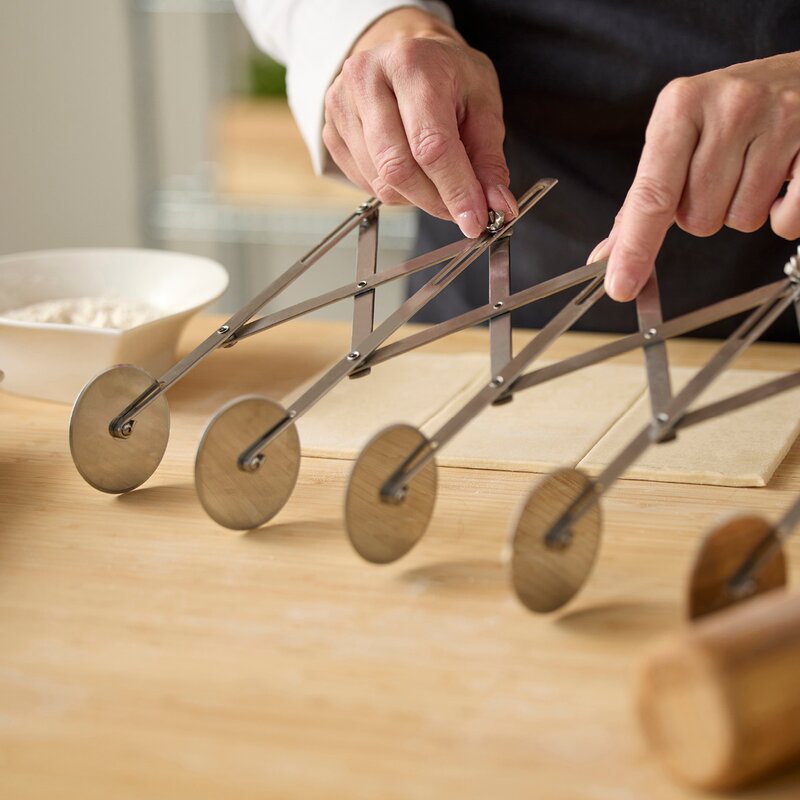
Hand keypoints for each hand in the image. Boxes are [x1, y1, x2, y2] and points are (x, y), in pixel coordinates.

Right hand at [323, 8, 516, 238]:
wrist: (406, 53)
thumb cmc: (447, 75)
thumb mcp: (482, 103)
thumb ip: (488, 158)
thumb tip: (496, 205)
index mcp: (412, 64)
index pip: (431, 145)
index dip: (455, 190)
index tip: (475, 220)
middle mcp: (368, 79)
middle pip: (398, 168)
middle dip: (436, 201)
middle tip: (460, 211)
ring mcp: (341, 106)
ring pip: (381, 183)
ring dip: (417, 198)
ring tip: (438, 181)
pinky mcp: (330, 131)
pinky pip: (366, 183)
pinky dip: (396, 191)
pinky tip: (412, 170)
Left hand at [599, 52, 799, 300]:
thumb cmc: (731, 112)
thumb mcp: (679, 136)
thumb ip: (643, 199)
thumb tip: (607, 257)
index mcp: (681, 106)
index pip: (651, 194)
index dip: (635, 247)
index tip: (621, 285)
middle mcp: (730, 107)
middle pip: (697, 218)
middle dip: (704, 212)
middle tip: (722, 175)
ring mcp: (781, 119)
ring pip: (740, 220)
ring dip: (743, 210)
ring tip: (755, 169)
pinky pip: (786, 221)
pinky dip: (782, 216)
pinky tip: (785, 180)